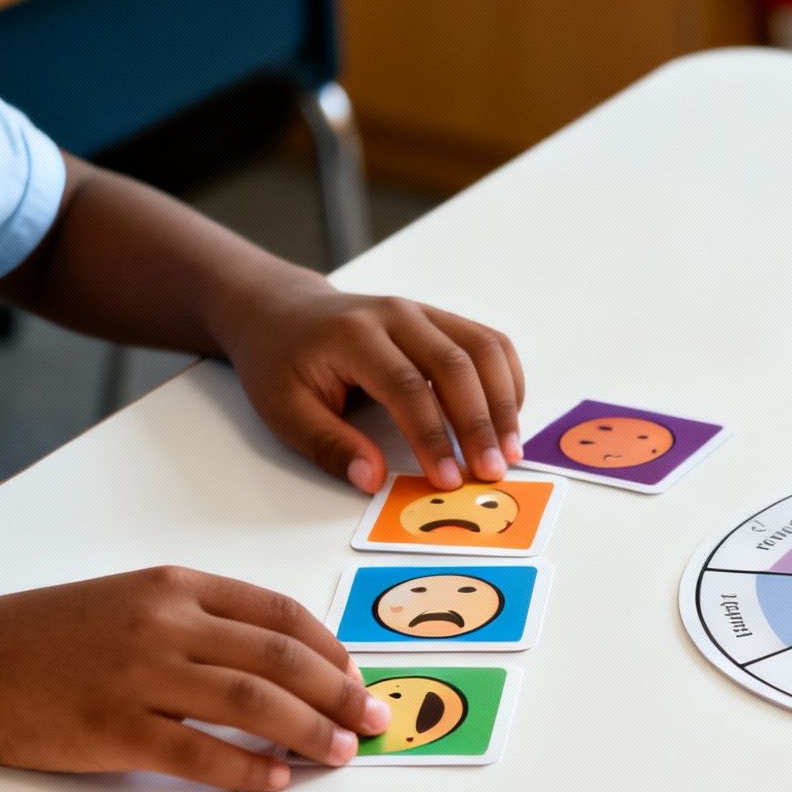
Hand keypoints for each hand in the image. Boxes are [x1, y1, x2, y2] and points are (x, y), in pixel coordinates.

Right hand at [0, 568, 390, 791]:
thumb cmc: (51, 636)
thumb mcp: (134, 601)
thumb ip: (204, 622)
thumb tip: (283, 664)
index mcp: (178, 587)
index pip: (281, 614)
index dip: (332, 650)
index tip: (359, 679)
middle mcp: (167, 624)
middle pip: (282, 659)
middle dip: (341, 693)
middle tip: (374, 721)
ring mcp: (141, 675)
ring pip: (254, 705)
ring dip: (310, 732)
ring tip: (339, 754)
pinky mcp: (115, 728)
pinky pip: (201, 753)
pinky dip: (248, 769)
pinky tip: (275, 781)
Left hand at [215, 276, 525, 493]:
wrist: (281, 311)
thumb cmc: (281, 363)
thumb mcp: (284, 410)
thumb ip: (330, 445)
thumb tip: (374, 479)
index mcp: (353, 335)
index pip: (406, 387)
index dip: (432, 436)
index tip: (448, 479)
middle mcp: (396, 315)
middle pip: (456, 365)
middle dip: (479, 424)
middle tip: (493, 472)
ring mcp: (424, 312)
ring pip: (484, 349)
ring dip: (503, 403)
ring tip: (509, 451)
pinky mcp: (441, 319)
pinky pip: (490, 344)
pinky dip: (506, 380)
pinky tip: (506, 417)